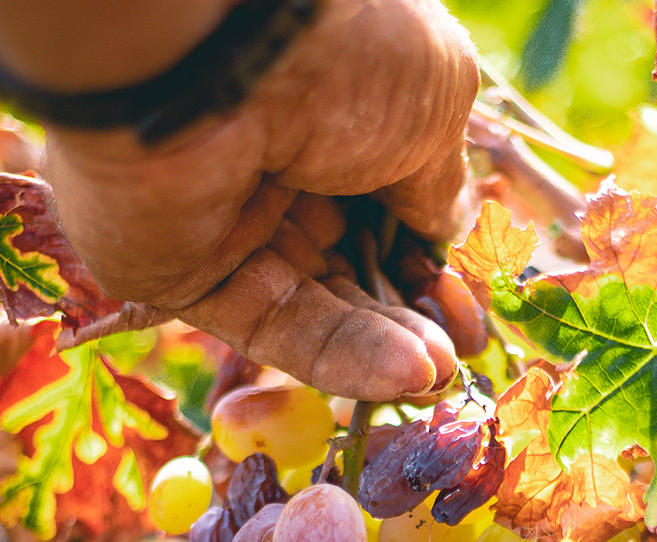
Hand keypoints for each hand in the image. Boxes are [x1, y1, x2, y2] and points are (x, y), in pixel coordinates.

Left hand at [31, 0, 479, 400]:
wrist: (218, 54)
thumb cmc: (341, 54)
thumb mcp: (431, 105)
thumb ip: (439, 181)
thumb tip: (442, 231)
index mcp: (334, 107)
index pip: (388, 200)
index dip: (430, 255)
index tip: (470, 298)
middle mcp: (277, 164)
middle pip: (355, 261)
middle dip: (416, 310)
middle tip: (465, 349)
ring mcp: (229, 222)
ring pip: (322, 302)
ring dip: (391, 342)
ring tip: (443, 372)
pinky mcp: (186, 275)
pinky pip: (275, 327)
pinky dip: (344, 357)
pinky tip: (409, 374)